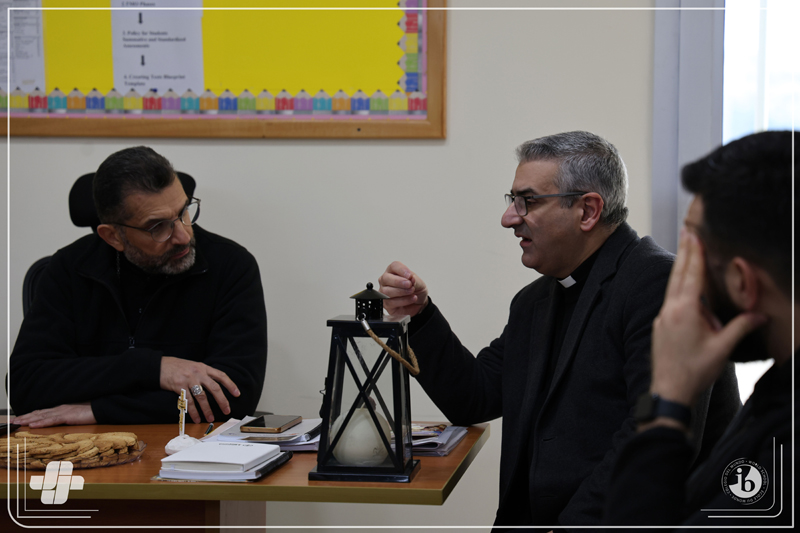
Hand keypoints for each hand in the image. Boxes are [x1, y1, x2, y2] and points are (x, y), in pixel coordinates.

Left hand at [12, 403, 96, 427]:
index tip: (20, 418)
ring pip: (42, 415)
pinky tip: (33, 425)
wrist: (102, 407)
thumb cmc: (93, 412)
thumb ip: (68, 418)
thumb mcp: (77, 415)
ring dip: (28, 419)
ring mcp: (63, 411)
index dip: (30, 414)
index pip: (43, 412)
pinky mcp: (68, 415)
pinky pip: (51, 420)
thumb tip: (60, 422)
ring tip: (17, 423)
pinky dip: (41, 422)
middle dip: (24, 417)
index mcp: (62, 408)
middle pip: (39, 413)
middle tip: (13, 421)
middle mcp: (60, 408)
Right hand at [159, 357, 239, 423]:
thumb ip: (203, 374)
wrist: (159, 365)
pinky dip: (193, 412)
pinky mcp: (179, 387)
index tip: (237, 394)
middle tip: (227, 410)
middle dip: (222, 400)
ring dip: (207, 409)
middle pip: (214, 388)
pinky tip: (196, 418)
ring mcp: (189, 379)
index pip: (221, 375)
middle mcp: (198, 372)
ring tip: (211, 418)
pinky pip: (189, 402)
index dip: (230, 385)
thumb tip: (214, 386)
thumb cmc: (177, 367)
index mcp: (203, 367)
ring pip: (202, 397)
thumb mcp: (193, 366)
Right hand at [378, 261, 428, 316]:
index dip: (401, 270)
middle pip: (386, 278)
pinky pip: (391, 302)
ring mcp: (384, 292)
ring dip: (402, 292)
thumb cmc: (416, 290)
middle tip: (409, 284)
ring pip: (387, 291)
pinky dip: (403, 301)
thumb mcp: (419, 283)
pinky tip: (411, 299)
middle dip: (398, 282)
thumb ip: (414, 280)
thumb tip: (410, 278)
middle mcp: (386, 281)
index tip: (409, 275)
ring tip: (412, 292)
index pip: (394, 266)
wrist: (419, 303)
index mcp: (393, 271)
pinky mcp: (386, 304)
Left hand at [650, 229, 765, 405]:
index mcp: (684, 311)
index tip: (695, 236)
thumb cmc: (694, 371)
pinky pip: (671, 301)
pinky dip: (678, 288)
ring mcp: (662, 317)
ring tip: (687, 252)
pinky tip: (685, 288)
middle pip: (678, 275)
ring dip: (681, 269)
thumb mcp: (722, 349)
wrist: (668, 391)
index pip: (691, 276)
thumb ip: (740, 329)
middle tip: (687, 232)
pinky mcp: (660, 326)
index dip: (695, 255)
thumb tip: (760, 317)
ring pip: (672, 287)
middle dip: (684, 253)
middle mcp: (670, 310)